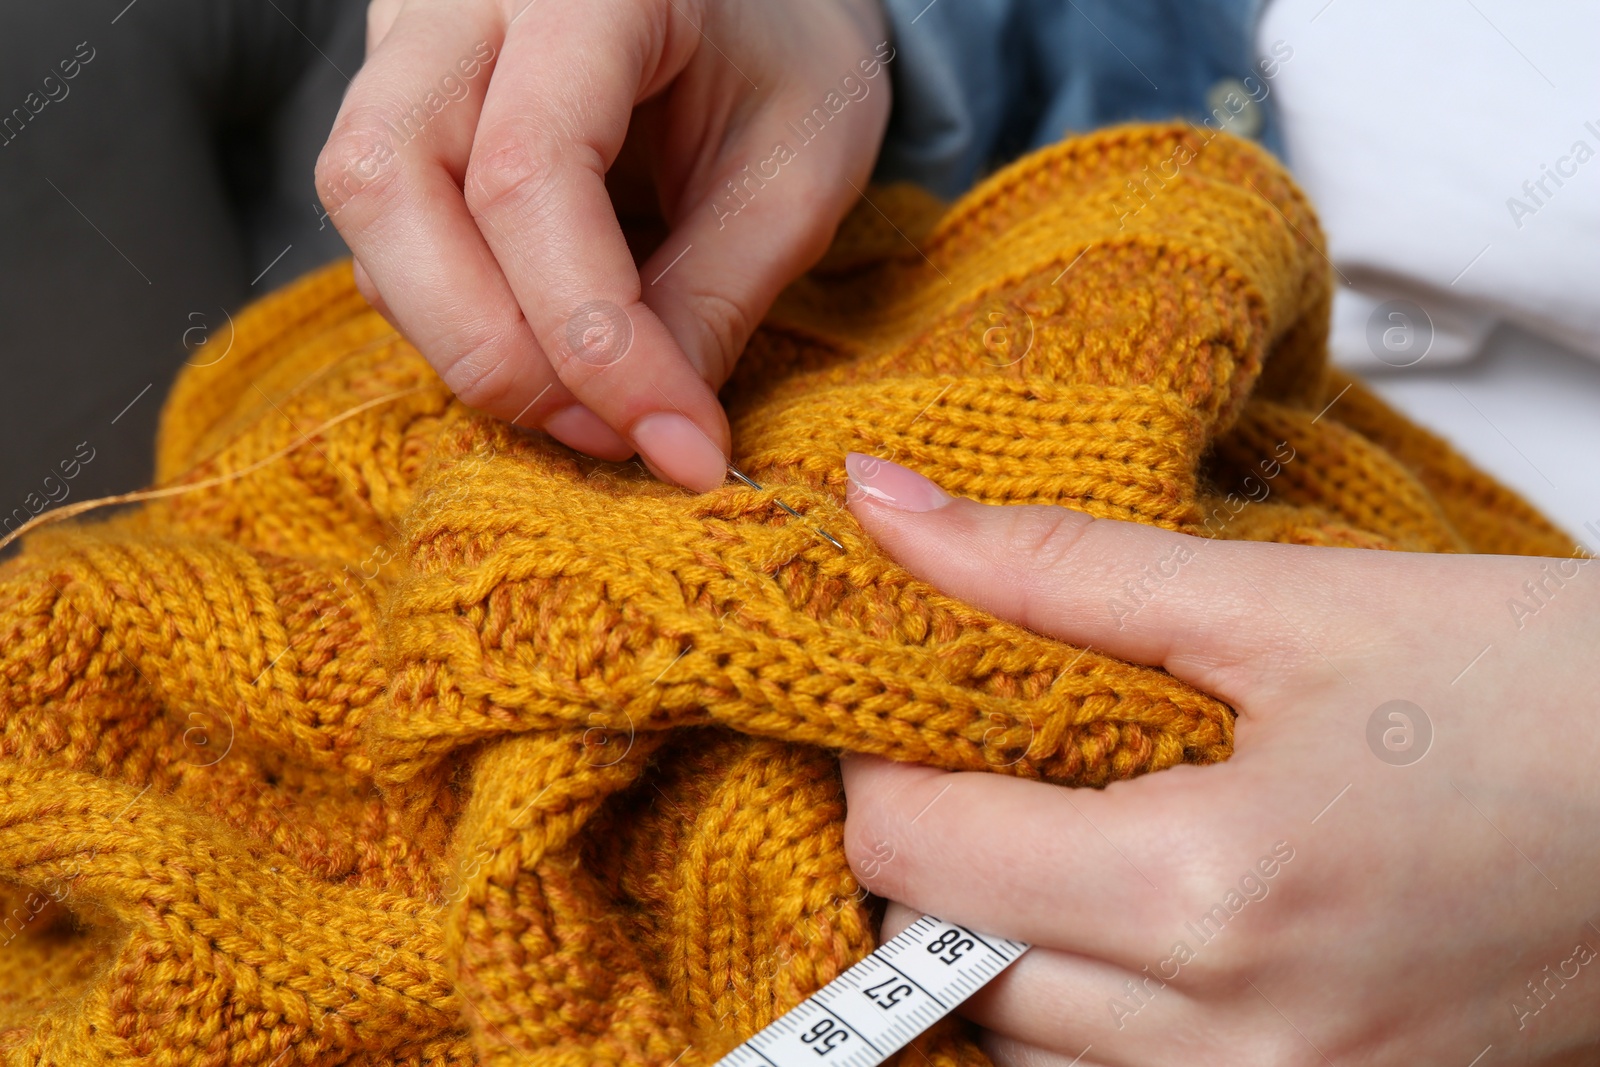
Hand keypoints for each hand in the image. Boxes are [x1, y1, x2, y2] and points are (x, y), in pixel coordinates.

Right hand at [316, 0, 891, 491]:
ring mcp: (411, 35)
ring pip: (365, 208)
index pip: (529, 170)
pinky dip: (460, 311)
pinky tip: (552, 344)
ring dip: (467, 337)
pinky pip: (385, 227)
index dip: (591, 334)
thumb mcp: (795, 177)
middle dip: (491, 346)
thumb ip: (715, 301)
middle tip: (608, 433)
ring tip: (593, 400)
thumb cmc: (789, 63)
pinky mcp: (399, 94)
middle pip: (386, 181)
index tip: (676, 440)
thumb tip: (653, 439)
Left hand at [837, 453, 1599, 1064]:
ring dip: (1000, 943)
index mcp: (1217, 890)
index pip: (919, 851)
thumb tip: (885, 504)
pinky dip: (1084, 1015)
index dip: (874, 761)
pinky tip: (1126, 922)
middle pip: (949, 966)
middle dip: (928, 852)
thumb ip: (1056, 564)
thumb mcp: (1288, 603)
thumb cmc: (1543, 697)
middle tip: (970, 756)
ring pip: (1021, 1051)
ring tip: (1058, 833)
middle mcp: (1238, 1043)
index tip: (901, 700)